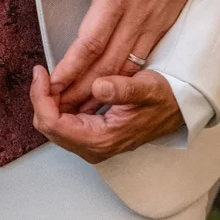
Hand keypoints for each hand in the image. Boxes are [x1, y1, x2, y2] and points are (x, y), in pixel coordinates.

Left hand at [30, 66, 182, 161]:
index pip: (53, 123)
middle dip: (40, 99)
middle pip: (48, 127)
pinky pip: (64, 123)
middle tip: (42, 72)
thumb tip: (98, 87)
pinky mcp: (93, 136)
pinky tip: (63, 86)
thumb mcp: (148, 88)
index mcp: (101, 138)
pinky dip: (58, 104)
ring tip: (50, 76)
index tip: (41, 72)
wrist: (178, 111)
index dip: (41, 97)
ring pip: (54, 126)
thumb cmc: (165, 99)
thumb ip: (124, 89)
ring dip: (47, 101)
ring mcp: (92, 143)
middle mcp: (93, 147)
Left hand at [37, 0, 219, 107]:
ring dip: (101, 91)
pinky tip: (113, 89)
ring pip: (125, 68)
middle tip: (59, 109)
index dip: (70, 67)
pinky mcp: (164, 24)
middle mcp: (137, 15)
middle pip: (107, 65)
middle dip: (81, 91)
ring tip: (80, 109)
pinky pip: (142, 60)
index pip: (91, 41)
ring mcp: (153, 23)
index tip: (53, 84)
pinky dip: (124, 80)